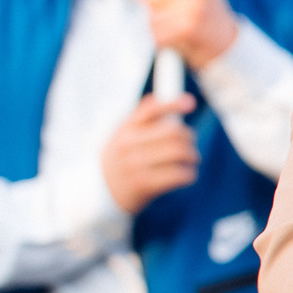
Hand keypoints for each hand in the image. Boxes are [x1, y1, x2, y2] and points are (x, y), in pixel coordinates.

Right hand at [101, 93, 200, 212]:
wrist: (100, 194)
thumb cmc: (121, 159)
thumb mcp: (123, 135)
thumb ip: (146, 117)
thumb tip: (183, 99)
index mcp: (124, 129)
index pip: (151, 109)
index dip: (172, 104)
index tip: (190, 103)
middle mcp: (128, 145)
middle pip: (174, 131)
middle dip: (189, 136)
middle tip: (190, 142)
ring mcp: (135, 165)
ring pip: (180, 152)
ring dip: (193, 156)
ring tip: (191, 159)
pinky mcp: (145, 185)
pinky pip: (180, 174)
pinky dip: (189, 173)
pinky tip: (186, 174)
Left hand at [138, 0, 239, 68]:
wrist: (229, 46)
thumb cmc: (208, 21)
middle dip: (150, 6)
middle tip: (165, 15)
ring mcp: (194, 7)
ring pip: (150, 16)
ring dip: (156, 26)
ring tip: (174, 30)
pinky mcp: (188, 26)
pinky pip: (156, 33)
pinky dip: (159, 40)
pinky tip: (173, 40)